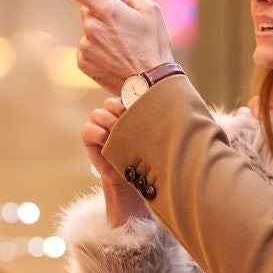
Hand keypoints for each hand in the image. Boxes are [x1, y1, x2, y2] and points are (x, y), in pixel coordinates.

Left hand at [31, 0, 173, 93]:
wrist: (150, 83)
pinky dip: (98, 53)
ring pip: (90, 33)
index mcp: (106, 9)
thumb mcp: (151, 10)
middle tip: (125, 33)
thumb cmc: (154, 45)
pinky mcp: (82, 63)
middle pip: (89, 13)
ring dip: (102, 38)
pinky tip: (114, 61)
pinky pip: (87, 50)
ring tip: (124, 51)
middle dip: (102, 17)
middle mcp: (91, 26)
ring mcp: (85, 45)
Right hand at [82, 96, 149, 225]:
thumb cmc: (150, 154)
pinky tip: (108, 141)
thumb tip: (184, 105)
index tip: (140, 105)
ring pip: (99, 113)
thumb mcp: (156, 136)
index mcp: (130, 109)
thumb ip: (160, 120)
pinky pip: (88, 129)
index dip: (131, 98)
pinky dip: (97, 133)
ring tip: (119, 132)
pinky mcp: (90, 137)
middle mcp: (114, 114)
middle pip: (111, 102)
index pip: (126, 94)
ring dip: (109, 121)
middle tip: (129, 118)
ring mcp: (101, 125)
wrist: (135, 178)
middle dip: (120, 109)